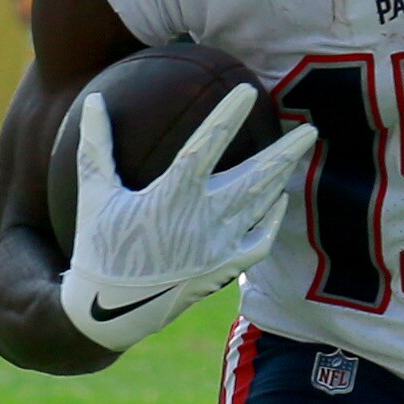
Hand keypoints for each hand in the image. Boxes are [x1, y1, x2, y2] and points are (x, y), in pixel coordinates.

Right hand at [55, 79, 311, 352]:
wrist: (110, 312)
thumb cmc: (99, 247)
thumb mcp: (93, 194)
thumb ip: (96, 145)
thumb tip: (92, 99)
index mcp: (172, 197)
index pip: (207, 145)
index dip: (228, 115)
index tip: (246, 90)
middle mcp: (203, 220)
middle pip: (255, 178)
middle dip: (286, 153)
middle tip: (312, 130)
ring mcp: (219, 247)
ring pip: (262, 205)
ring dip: (283, 178)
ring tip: (299, 154)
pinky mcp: (223, 268)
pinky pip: (260, 241)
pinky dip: (272, 219)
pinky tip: (278, 200)